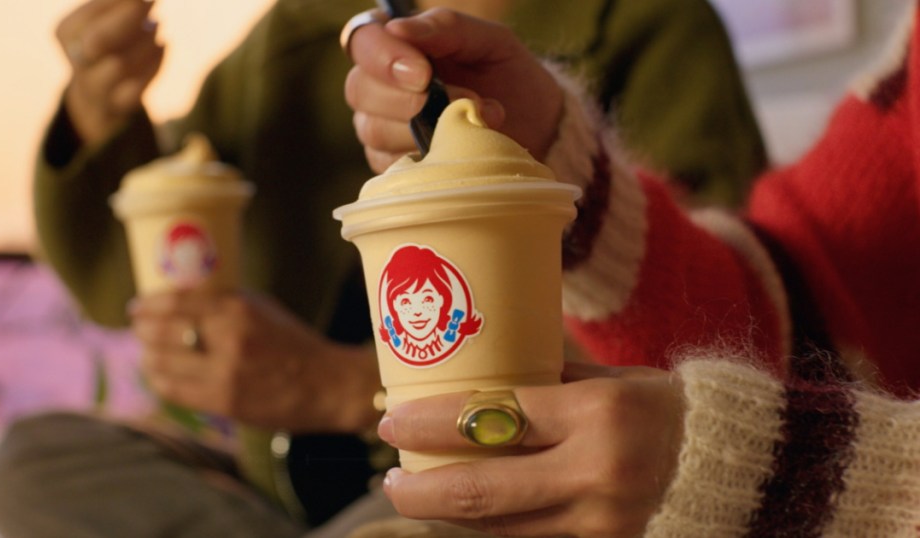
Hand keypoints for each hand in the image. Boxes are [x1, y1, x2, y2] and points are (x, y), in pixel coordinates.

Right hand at [55, 0, 164, 145]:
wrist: (98, 96)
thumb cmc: (107, 45)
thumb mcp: (104, 20)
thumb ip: (117, 5)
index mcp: (67, 33)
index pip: (89, 15)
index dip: (117, 2)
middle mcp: (77, 60)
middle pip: (99, 42)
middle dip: (128, 19)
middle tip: (152, 2)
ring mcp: (95, 86)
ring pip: (121, 65)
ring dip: (146, 42)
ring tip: (157, 24)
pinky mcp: (117, 104)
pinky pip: (137, 89)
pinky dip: (154, 65)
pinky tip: (162, 46)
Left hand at [129, 289, 380, 432]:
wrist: (328, 384)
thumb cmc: (294, 343)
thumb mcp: (263, 309)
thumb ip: (225, 303)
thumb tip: (181, 299)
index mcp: (239, 310)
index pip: (177, 302)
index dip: (148, 304)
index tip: (136, 307)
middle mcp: (229, 339)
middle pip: (163, 331)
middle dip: (143, 330)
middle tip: (138, 330)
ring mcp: (225, 373)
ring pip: (163, 363)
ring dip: (148, 357)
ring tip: (147, 354)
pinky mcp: (225, 402)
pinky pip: (175, 392)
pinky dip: (160, 382)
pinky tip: (159, 376)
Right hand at [344, 8, 562, 171]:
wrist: (537, 127)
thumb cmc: (508, 76)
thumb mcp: (488, 41)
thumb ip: (445, 28)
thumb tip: (397, 28)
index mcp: (394, 46)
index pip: (362, 42)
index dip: (383, 58)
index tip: (423, 74)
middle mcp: (377, 87)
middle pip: (360, 90)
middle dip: (410, 100)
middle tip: (463, 101)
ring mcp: (381, 129)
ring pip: (374, 130)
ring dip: (429, 128)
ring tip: (476, 121)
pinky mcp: (393, 167)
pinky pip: (392, 165)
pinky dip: (430, 157)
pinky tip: (459, 149)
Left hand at [376, 364, 683, 537]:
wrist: (738, 467)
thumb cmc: (664, 409)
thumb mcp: (610, 380)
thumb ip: (547, 384)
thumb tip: (477, 377)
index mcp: (598, 413)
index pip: (492, 419)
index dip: (430, 424)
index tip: (394, 420)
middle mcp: (597, 472)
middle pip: (482, 491)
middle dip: (422, 488)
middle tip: (389, 478)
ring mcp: (601, 521)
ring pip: (500, 527)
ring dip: (448, 515)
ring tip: (416, 495)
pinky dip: (491, 528)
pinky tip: (464, 515)